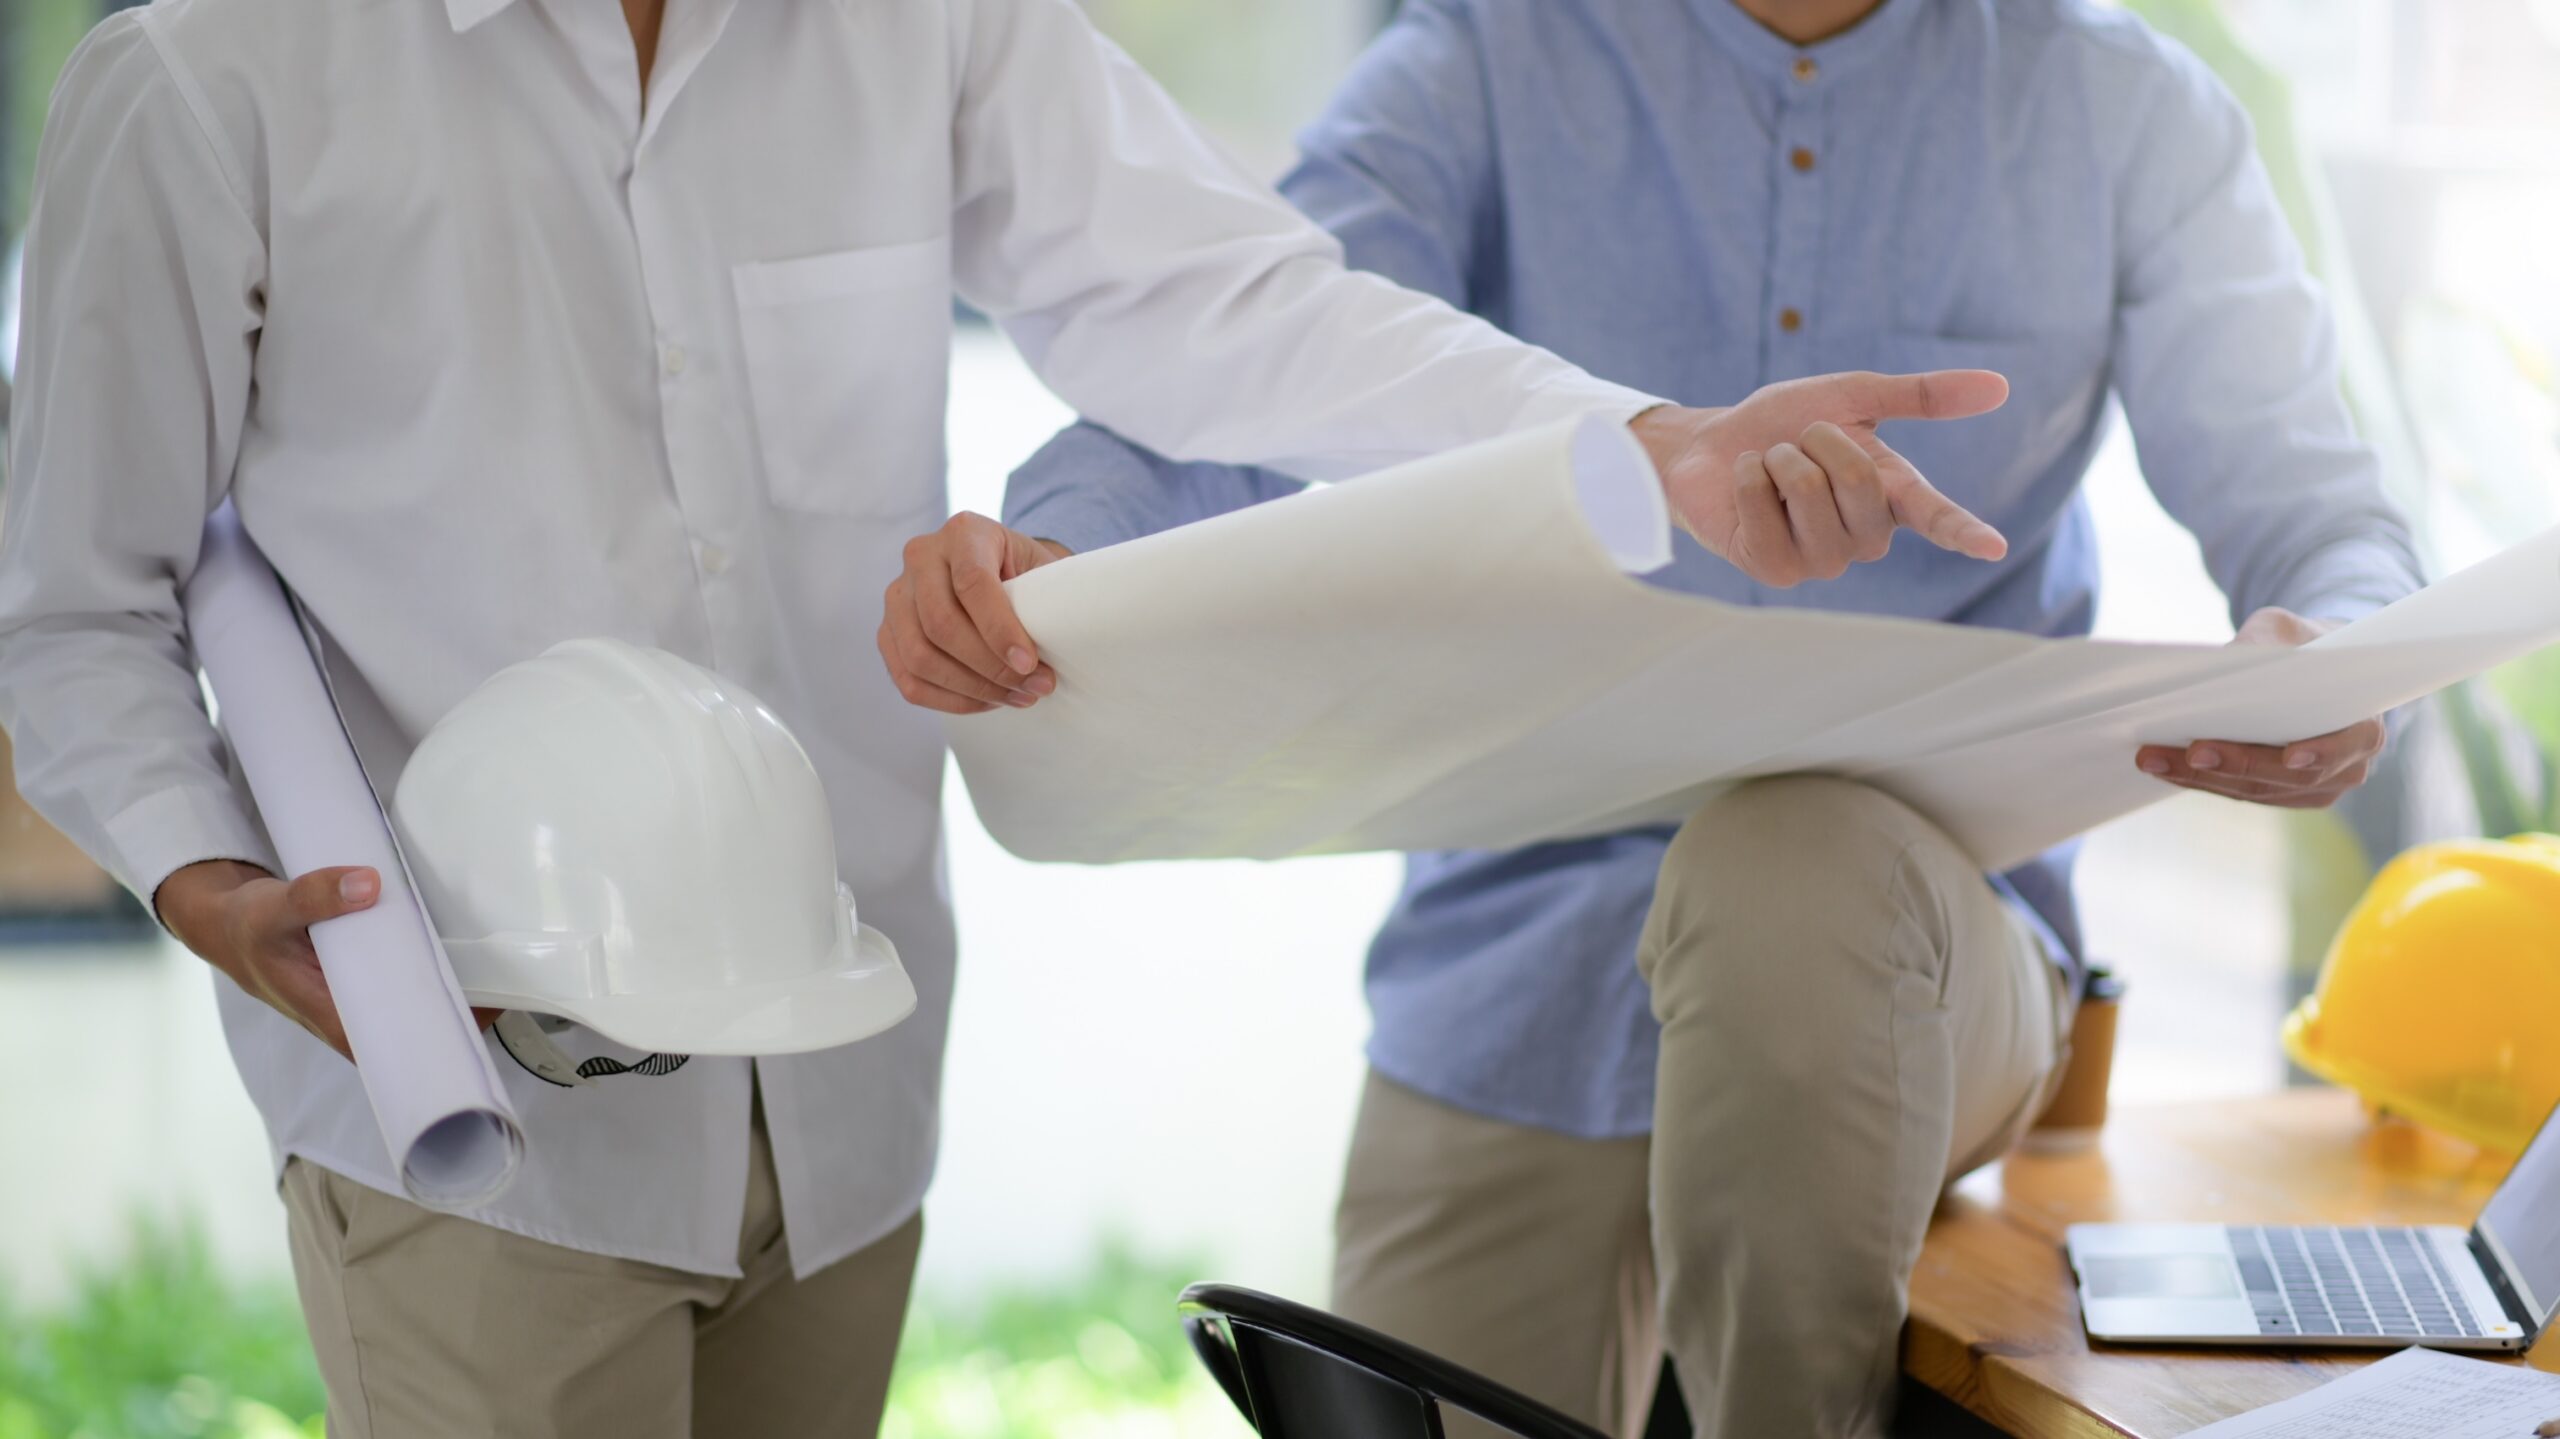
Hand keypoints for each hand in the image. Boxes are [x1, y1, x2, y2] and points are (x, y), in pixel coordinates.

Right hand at [157, 859, 497, 1058]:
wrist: (231, 924)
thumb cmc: (250, 927)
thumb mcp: (272, 910)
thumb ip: (313, 896)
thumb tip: (368, 884)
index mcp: (336, 1019)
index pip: (402, 1047)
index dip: (445, 1040)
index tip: (486, 1019)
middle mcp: (357, 1017)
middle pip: (422, 1025)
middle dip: (464, 1010)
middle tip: (509, 982)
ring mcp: (366, 997)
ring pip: (419, 1001)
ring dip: (454, 985)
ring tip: (501, 964)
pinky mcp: (371, 976)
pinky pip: (411, 978)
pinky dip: (434, 964)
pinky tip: (465, 945)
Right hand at [878, 513, 1073, 713]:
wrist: (998, 571)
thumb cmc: (1026, 573)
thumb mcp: (1042, 569)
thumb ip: (1046, 597)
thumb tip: (1049, 647)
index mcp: (963, 532)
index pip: (972, 583)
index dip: (999, 630)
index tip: (1029, 665)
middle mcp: (921, 556)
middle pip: (941, 624)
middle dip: (990, 667)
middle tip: (1034, 687)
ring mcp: (897, 595)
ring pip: (920, 656)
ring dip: (972, 689)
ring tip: (1016, 697)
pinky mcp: (888, 631)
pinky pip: (908, 679)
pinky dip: (950, 700)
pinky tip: (986, 701)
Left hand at [1631, 370, 2012, 586]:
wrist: (1712, 444)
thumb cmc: (1786, 423)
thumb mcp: (1852, 397)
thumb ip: (1920, 395)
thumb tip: (2000, 387)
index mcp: (1891, 498)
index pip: (1935, 517)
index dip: (1964, 530)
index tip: (1993, 547)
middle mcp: (1863, 540)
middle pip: (1858, 478)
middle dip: (1819, 439)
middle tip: (1799, 444)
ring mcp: (1819, 562)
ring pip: (1808, 489)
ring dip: (1779, 458)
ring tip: (1773, 467)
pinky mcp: (1773, 571)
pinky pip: (1761, 505)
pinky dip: (1746, 477)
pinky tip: (1746, 487)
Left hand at [2134, 607, 2386, 808]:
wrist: (2310, 669)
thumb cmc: (2302, 644)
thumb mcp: (2288, 628)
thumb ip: (2266, 640)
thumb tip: (2229, 662)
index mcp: (2364, 726)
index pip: (2346, 746)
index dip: (2322, 753)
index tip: (2292, 754)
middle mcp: (2346, 767)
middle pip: (2288, 777)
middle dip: (2236, 765)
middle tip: (2191, 752)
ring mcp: (2313, 787)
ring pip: (2256, 791)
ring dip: (2202, 778)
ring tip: (2153, 758)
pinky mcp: (2279, 793)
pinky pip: (2240, 792)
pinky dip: (2201, 780)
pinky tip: (2163, 765)